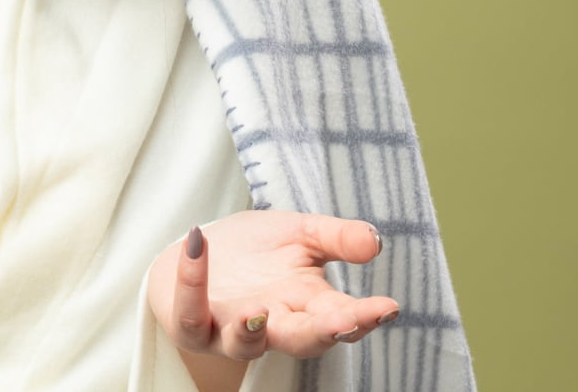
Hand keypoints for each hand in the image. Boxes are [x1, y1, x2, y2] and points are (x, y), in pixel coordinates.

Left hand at [148, 211, 398, 363]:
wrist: (197, 251)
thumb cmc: (253, 248)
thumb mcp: (298, 233)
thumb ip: (336, 238)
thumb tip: (375, 241)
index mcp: (305, 305)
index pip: (341, 318)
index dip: (364, 316)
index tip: (387, 306)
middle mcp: (272, 324)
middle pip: (302, 340)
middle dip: (323, 332)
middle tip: (343, 321)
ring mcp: (230, 330)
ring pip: (243, 344)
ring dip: (250, 331)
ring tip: (255, 312)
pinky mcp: (192, 325)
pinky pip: (190, 315)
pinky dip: (192, 282)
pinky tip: (197, 244)